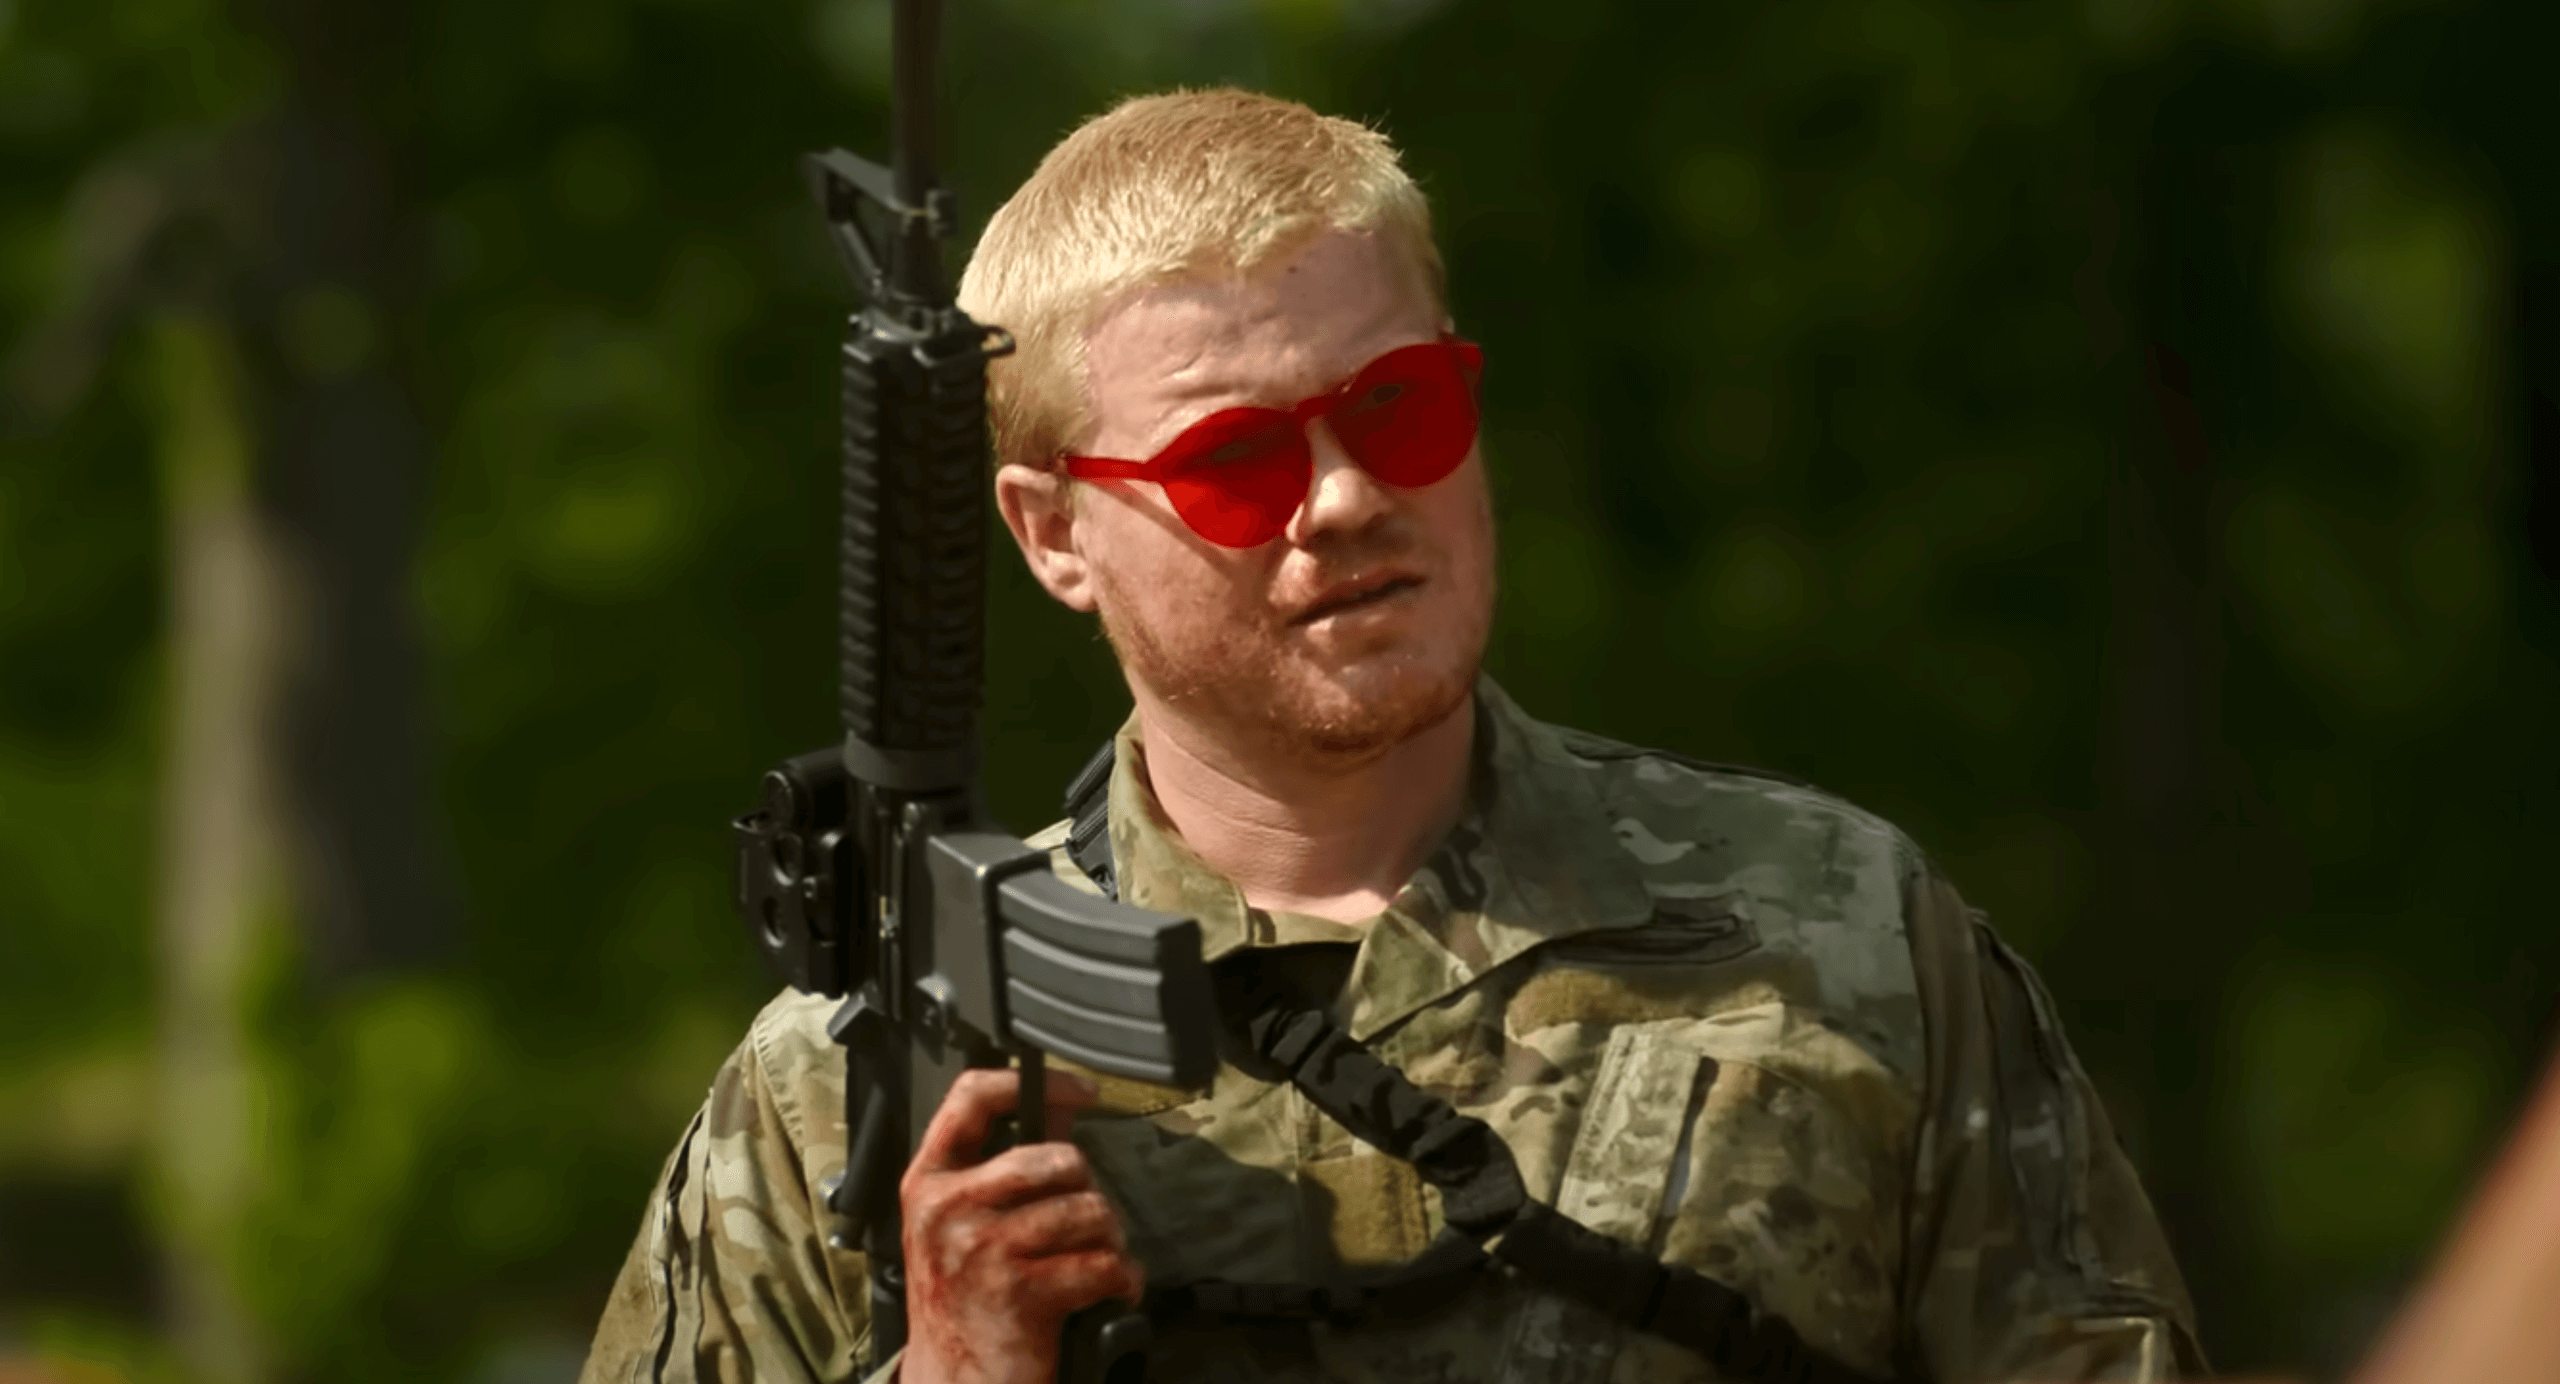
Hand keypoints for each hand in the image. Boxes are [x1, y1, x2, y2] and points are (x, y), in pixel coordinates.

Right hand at [898, 1067, 1142, 1383]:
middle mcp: (947, 1208)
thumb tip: (1060, 1104)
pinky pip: (1104, 1263)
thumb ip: (1007, 1160)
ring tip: (1096, 1259)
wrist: (955, 1380)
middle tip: (1086, 1221)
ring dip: (1110, 1238)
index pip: (971, 1097)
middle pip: (1058, 1157)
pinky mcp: (1020, 1292)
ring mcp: (981, 1249)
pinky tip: (1111, 1289)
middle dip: (1089, 1190)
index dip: (1034, 1081)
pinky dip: (1123, 1278)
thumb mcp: (963, 1222)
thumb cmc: (963, 1298)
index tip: (1078, 1089)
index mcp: (929, 1180)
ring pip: (1089, 1210)